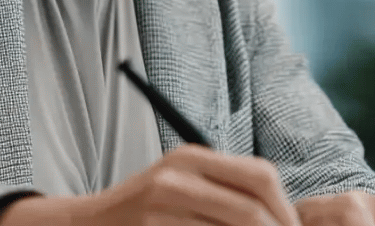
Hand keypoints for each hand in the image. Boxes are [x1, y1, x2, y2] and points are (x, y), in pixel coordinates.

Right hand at [0, 144, 302, 225]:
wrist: (89, 224)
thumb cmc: (148, 209)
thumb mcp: (184, 183)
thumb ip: (226, 190)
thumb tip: (285, 216)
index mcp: (192, 156)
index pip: (261, 175)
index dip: (285, 208)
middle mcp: (178, 176)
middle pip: (252, 209)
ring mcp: (161, 206)